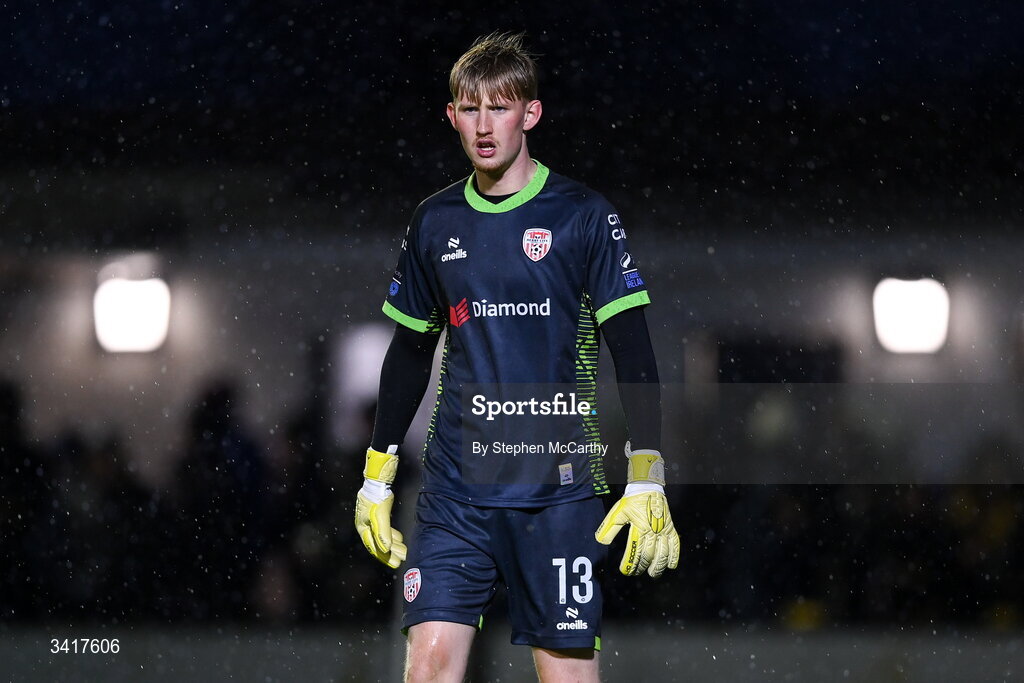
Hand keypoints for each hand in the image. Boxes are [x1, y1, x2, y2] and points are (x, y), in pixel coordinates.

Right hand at [354, 447, 406, 568]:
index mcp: (363, 529)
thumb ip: (383, 532)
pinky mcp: (379, 516)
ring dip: (393, 545)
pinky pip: (386, 530)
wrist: (377, 482)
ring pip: (383, 537)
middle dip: (391, 553)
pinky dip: (393, 535)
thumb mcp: (379, 516)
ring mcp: (372, 522)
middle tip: (402, 560)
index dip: (385, 557)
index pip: (375, 547)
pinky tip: (400, 538)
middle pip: (379, 544)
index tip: (396, 564)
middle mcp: (366, 527)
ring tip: (404, 551)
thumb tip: (386, 548)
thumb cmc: (376, 498)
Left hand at [594, 443, 679, 576]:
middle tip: (636, 573)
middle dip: (642, 566)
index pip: (634, 550)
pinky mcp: (670, 528)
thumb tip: (601, 542)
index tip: (625, 571)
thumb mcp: (618, 512)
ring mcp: (663, 531)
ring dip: (658, 566)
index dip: (630, 563)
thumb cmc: (632, 500)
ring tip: (653, 574)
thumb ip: (609, 528)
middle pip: (649, 554)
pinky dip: (674, 556)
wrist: (649, 487)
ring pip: (663, 553)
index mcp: (640, 527)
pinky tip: (670, 565)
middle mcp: (653, 531)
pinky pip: (675, 545)